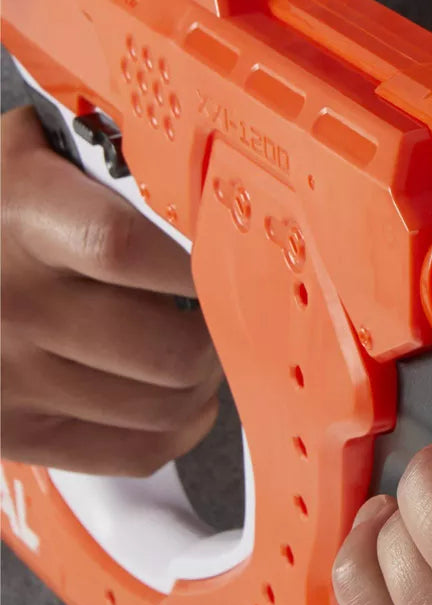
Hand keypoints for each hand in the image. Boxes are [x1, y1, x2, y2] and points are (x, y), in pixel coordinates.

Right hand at [1, 106, 221, 474]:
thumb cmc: (5, 208)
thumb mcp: (38, 151)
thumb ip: (119, 160)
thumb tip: (218, 182)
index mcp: (23, 216)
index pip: (127, 247)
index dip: (200, 264)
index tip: (236, 263)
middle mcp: (11, 305)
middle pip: (169, 349)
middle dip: (219, 337)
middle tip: (227, 318)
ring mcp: (9, 379)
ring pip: (164, 407)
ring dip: (203, 383)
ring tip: (199, 353)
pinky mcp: (14, 433)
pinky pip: (132, 452)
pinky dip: (175, 431)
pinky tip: (177, 398)